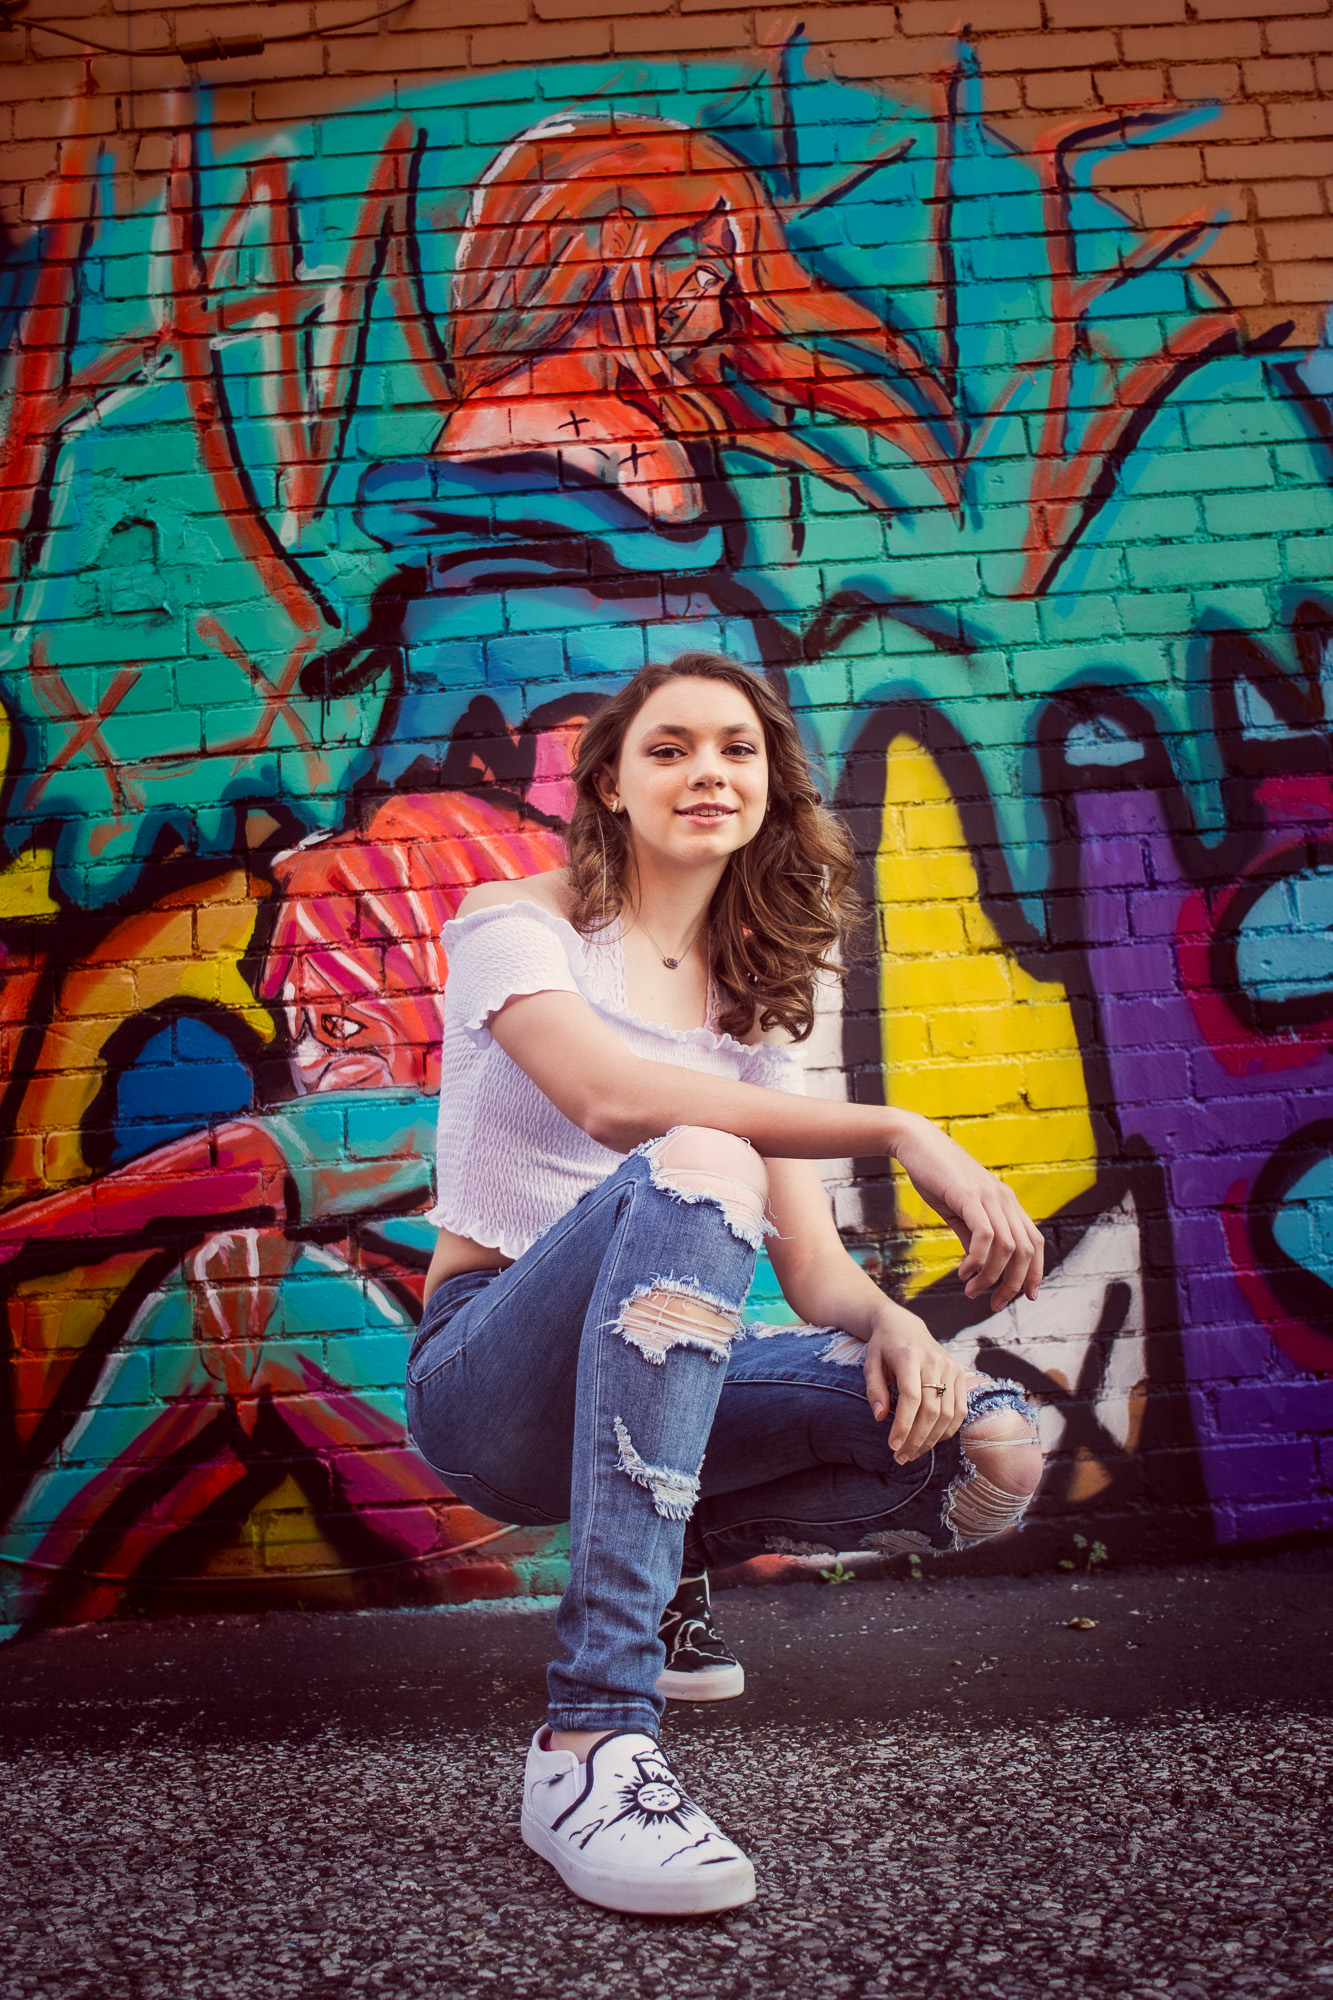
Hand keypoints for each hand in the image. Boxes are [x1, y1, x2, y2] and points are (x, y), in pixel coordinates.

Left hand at [863, 1308, 970, 1462]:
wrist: (904, 1326)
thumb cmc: (883, 1347)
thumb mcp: (870, 1363)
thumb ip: (874, 1389)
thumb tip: (880, 1417)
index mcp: (910, 1356)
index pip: (911, 1396)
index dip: (903, 1424)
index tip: (892, 1446)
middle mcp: (935, 1360)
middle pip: (931, 1409)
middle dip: (916, 1438)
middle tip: (901, 1457)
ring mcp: (951, 1367)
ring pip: (947, 1413)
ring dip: (931, 1439)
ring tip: (913, 1453)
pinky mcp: (960, 1373)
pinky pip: (960, 1409)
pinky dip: (947, 1430)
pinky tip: (931, 1440)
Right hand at [888, 1111, 1044, 1310]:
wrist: (916, 1142)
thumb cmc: (935, 1176)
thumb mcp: (958, 1211)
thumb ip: (972, 1235)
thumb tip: (981, 1265)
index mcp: (1006, 1202)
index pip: (1035, 1242)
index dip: (1036, 1272)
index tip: (1025, 1297)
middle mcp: (1005, 1199)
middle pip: (1027, 1251)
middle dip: (1014, 1284)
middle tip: (994, 1304)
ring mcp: (989, 1196)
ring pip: (1008, 1248)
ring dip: (991, 1277)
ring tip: (971, 1291)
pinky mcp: (969, 1195)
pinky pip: (985, 1236)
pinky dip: (978, 1260)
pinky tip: (963, 1272)